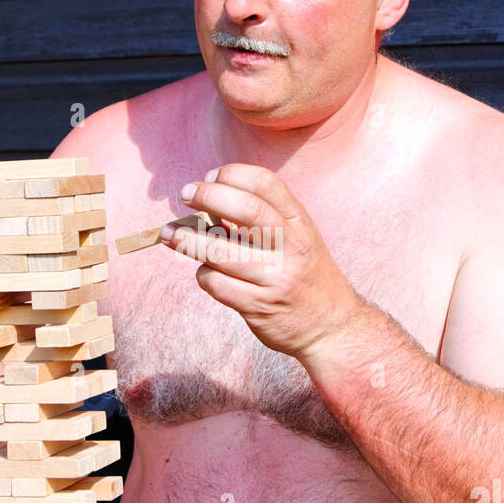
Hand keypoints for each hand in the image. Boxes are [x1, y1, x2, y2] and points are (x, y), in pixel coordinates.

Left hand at [159, 164, 362, 360]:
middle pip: (245, 210)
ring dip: (187, 240)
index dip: (233, 174)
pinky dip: (203, 275)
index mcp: (300, 225)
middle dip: (208, 196)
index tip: (210, 176)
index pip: (266, 184)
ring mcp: (275, 278)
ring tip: (170, 234)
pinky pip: (217, 284)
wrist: (332, 327)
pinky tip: (206, 272)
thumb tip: (210, 201)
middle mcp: (291, 248)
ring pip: (220, 251)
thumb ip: (263, 220)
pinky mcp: (258, 307)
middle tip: (185, 194)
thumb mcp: (298, 240)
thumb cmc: (306, 276)